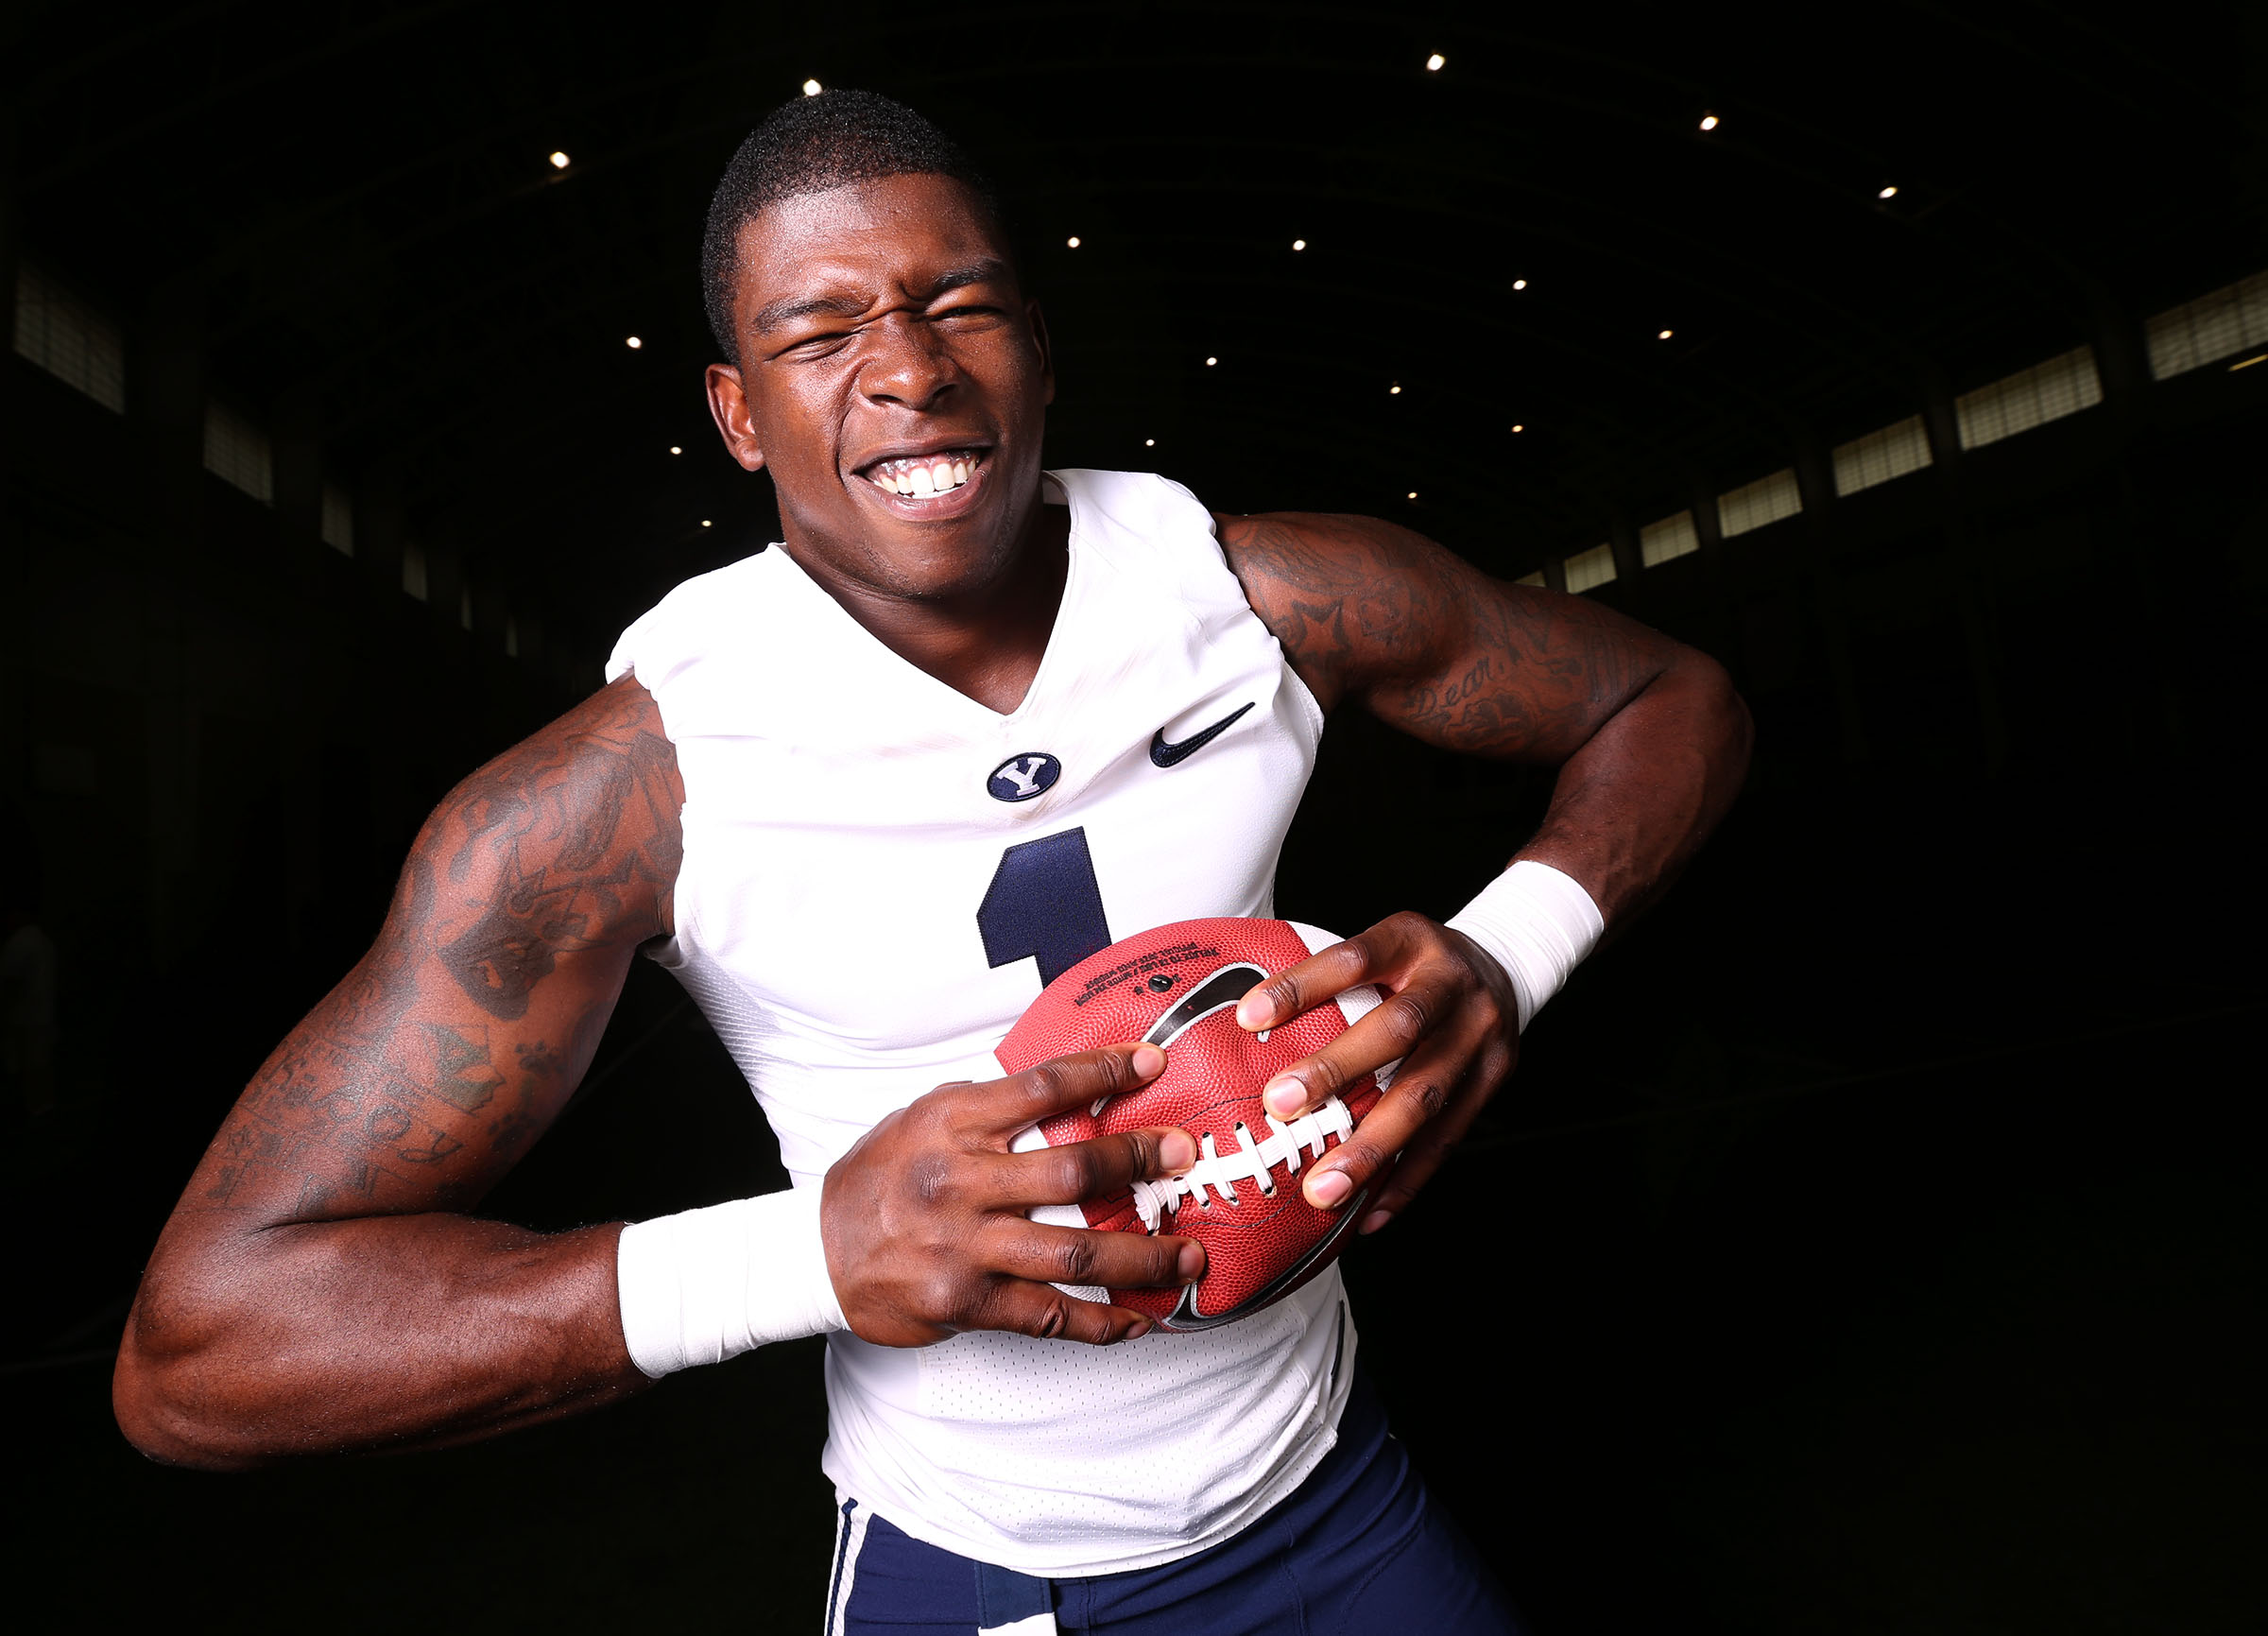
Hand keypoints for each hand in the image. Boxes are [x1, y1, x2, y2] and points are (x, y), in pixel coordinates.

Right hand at [820, 1043, 1207, 1346]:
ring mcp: (964, 1246)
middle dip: (1138, 1162)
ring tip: (1189, 1258)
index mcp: (952, 1122)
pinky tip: (1139, 1322)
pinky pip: (1050, 1314)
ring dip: (1143, 1258)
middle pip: (1071, 1170)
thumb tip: (1077, 1088)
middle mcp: (959, 1181)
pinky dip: (1102, 1322)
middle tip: (1184, 1158)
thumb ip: (991, 1107)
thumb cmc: (882, 1177)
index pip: (1042, 1086)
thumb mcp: (926, 1118)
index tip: (1152, 1066)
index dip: (1104, 1072)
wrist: (816, 1253)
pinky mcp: (966, 1303)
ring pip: (1074, 1251)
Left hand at [1234, 911, 1518, 1234]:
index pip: (1353, 957)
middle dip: (1337, 1071)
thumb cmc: (1418, 965)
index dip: (1301, 986)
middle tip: (1281, 1107)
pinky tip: (1370, 1213)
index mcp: (1411, 941)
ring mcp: (1480, 1035)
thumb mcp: (1382, 946)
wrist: (1506, 966)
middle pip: (1398, 1029)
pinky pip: (1448, 1139)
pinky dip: (1407, 1181)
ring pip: (1426, 1095)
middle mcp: (1452, 984)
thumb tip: (1246, 1021)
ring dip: (1372, 1147)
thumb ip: (1331, 978)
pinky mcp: (1493, 1079)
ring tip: (1325, 1186)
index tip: (1248, 1017)